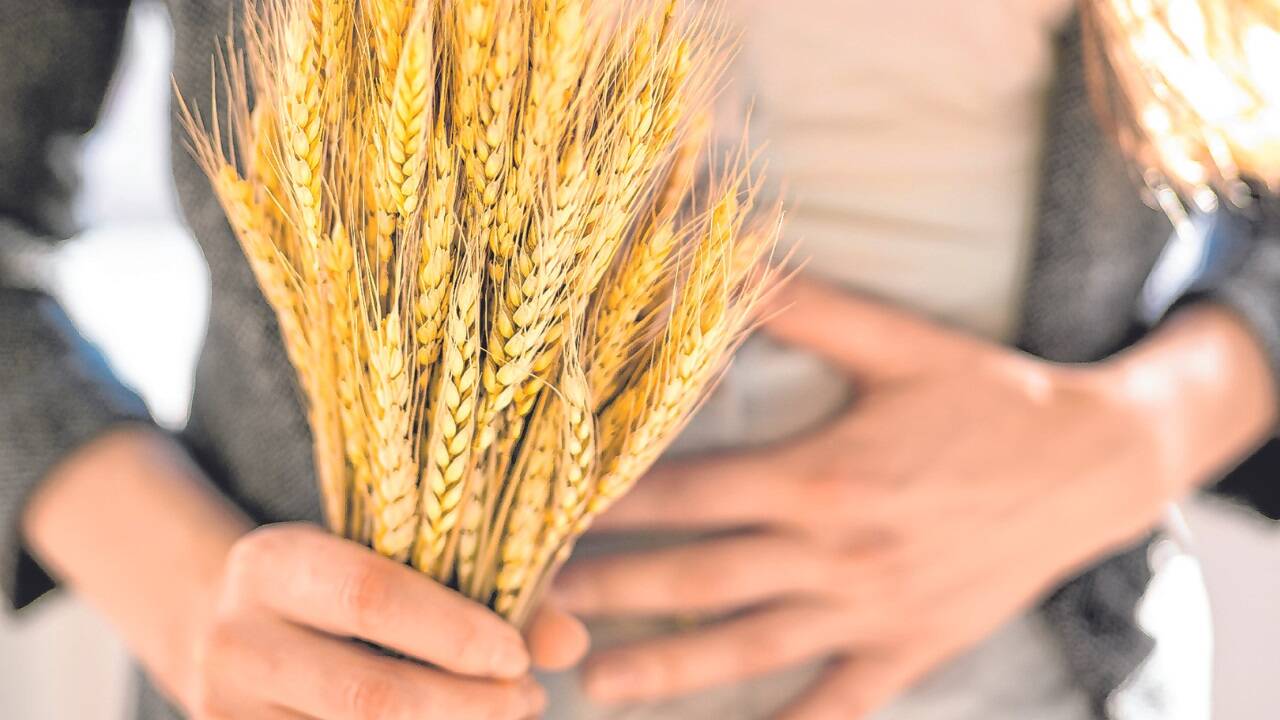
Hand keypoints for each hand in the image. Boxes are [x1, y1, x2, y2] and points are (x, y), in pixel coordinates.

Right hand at [188, 523, 587, 719]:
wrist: (220, 626)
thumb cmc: (332, 585)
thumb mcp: (385, 561)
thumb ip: (481, 589)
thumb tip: (569, 643)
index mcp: (274, 563)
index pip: (369, 597)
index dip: (452, 632)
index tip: (517, 655)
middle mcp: (236, 639)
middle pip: (367, 695)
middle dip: (464, 707)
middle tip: (528, 699)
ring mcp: (226, 712)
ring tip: (506, 716)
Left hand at [551, 279, 1272, 717]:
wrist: (1097, 463)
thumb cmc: (987, 397)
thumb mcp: (897, 343)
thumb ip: (801, 305)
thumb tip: (721, 252)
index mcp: (822, 473)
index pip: (691, 493)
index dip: (614, 505)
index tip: (546, 512)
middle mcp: (837, 550)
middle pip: (701, 578)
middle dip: (614, 594)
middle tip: (536, 608)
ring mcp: (871, 610)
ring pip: (750, 650)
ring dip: (668, 673)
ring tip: (596, 687)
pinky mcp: (908, 650)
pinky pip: (837, 705)